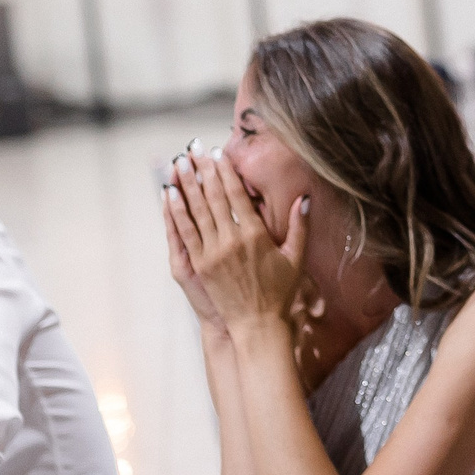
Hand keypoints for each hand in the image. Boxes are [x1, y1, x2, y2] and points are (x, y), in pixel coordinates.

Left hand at [165, 152, 313, 337]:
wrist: (257, 325)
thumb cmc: (280, 292)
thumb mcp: (296, 257)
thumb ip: (299, 225)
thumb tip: (304, 197)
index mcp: (255, 235)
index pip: (235, 194)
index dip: (225, 171)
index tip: (218, 153)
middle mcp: (230, 240)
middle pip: (212, 197)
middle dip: (202, 170)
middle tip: (193, 149)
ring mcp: (211, 252)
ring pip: (194, 210)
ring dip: (185, 185)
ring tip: (178, 163)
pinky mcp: (198, 265)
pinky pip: (183, 231)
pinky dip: (175, 211)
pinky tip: (170, 194)